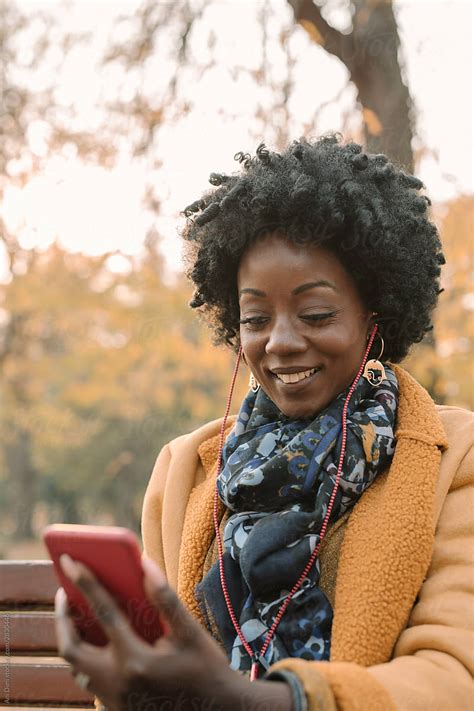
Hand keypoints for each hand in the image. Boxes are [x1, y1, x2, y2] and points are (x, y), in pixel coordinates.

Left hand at [54, 555, 292, 710]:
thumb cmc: (205, 670)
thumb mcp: (190, 632)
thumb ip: (165, 597)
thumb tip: (145, 565)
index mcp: (136, 660)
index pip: (103, 612)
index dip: (85, 582)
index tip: (69, 560)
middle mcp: (117, 682)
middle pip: (72, 647)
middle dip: (62, 617)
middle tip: (64, 592)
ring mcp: (114, 698)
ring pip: (76, 667)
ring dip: (72, 638)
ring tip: (76, 613)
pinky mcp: (116, 707)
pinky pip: (89, 679)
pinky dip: (87, 656)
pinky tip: (97, 639)